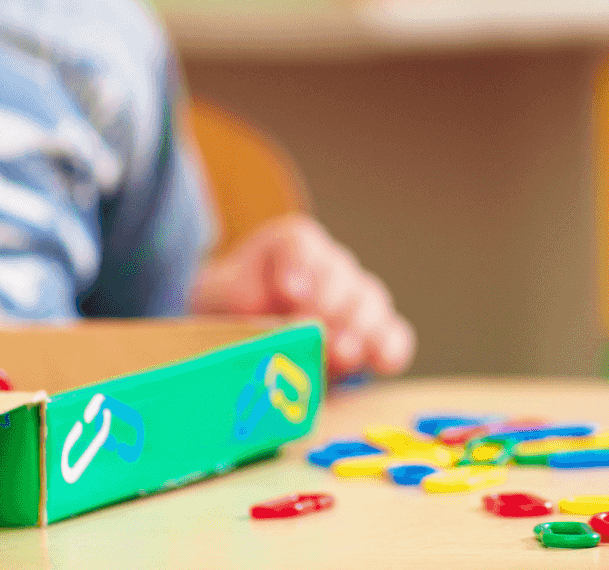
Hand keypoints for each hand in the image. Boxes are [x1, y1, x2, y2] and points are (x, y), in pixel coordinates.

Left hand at [189, 214, 414, 379]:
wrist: (241, 335)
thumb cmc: (228, 310)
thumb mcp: (216, 296)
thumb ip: (233, 296)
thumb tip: (264, 307)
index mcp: (288, 246)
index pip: (299, 245)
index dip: (298, 266)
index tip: (289, 292)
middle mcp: (328, 265)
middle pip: (340, 273)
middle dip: (329, 302)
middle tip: (317, 328)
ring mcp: (355, 298)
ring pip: (370, 300)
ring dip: (360, 327)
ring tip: (343, 353)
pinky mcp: (372, 335)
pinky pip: (393, 335)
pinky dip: (390, 348)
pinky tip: (382, 363)